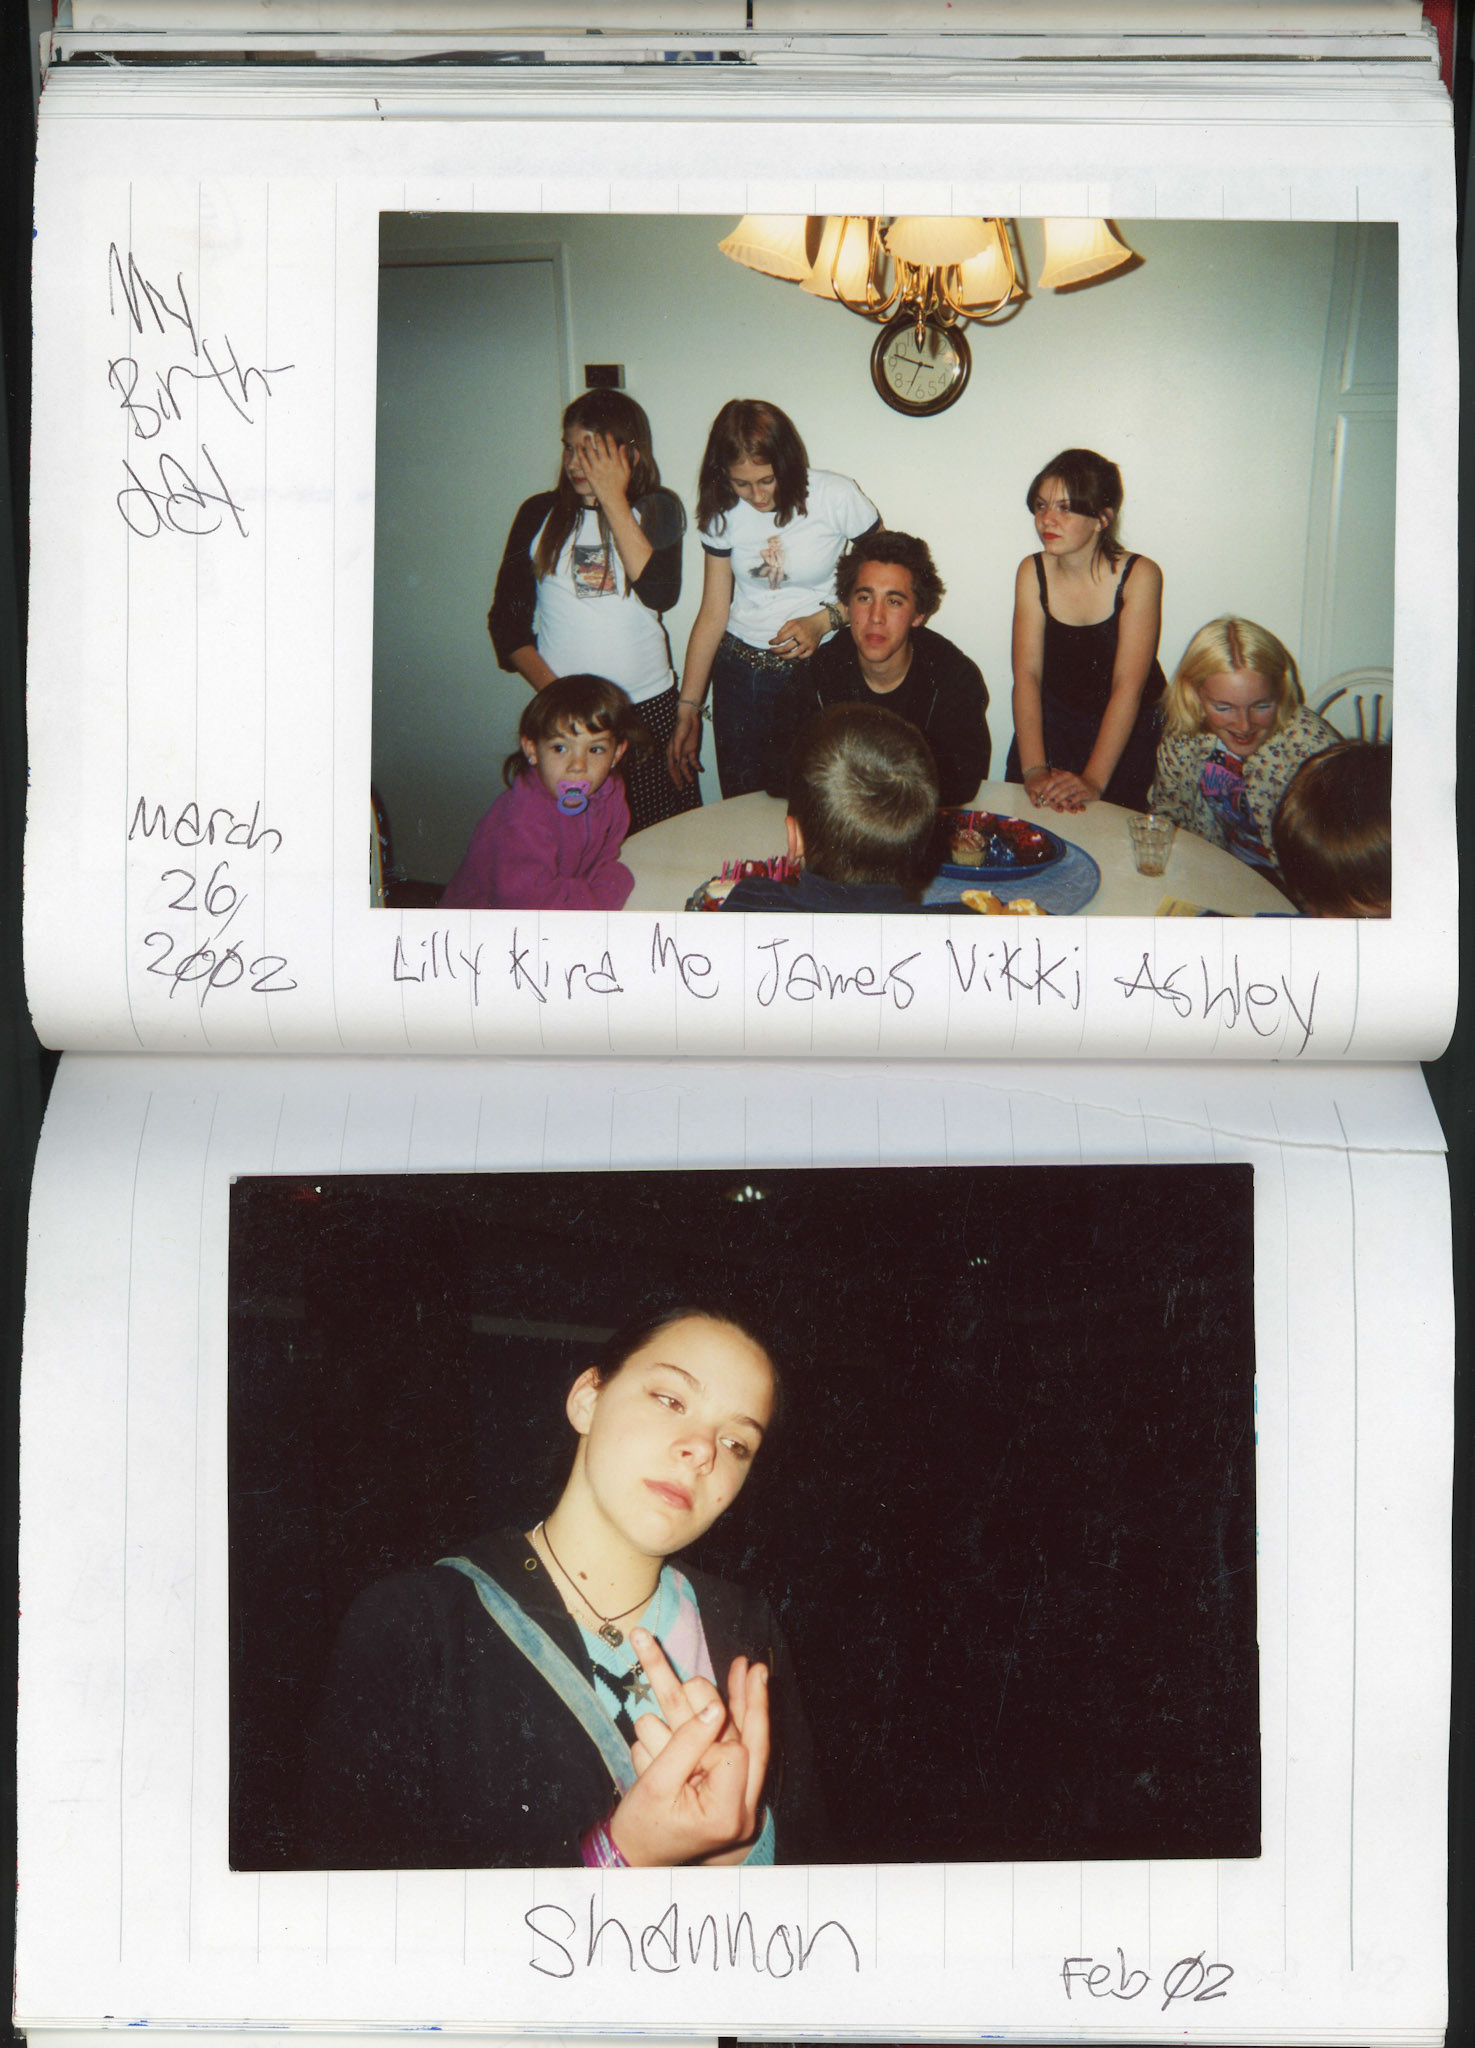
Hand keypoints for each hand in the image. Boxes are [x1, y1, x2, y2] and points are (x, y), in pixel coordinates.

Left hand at [574, 430, 632, 512]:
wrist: (613, 500)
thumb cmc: (621, 486)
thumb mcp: (627, 472)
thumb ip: (625, 458)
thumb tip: (622, 446)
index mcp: (616, 462)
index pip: (612, 446)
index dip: (609, 437)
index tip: (606, 432)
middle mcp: (606, 464)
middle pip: (600, 446)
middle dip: (597, 437)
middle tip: (595, 433)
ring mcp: (597, 469)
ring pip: (590, 451)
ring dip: (587, 442)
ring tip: (586, 437)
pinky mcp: (589, 474)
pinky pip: (583, 461)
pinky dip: (580, 452)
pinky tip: (578, 446)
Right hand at [624, 1629, 767, 1864]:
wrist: (634, 1856)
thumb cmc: (640, 1825)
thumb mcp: (655, 1783)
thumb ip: (686, 1744)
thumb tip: (714, 1707)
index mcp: (727, 1814)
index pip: (734, 1753)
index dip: (708, 1735)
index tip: (680, 1736)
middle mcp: (743, 1810)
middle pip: (755, 1744)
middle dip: (750, 1703)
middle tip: (752, 1665)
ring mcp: (741, 1803)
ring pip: (750, 1743)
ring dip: (744, 1707)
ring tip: (748, 1668)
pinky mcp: (731, 1793)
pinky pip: (740, 1749)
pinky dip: (736, 1721)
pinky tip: (737, 1693)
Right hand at [667, 701, 704, 787]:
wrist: (689, 718)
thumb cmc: (681, 727)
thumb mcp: (678, 739)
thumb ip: (677, 751)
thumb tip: (676, 762)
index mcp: (671, 752)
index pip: (672, 768)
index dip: (674, 777)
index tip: (678, 785)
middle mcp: (677, 754)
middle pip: (677, 769)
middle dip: (679, 779)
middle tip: (681, 789)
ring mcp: (684, 752)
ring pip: (685, 767)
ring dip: (688, 774)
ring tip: (691, 782)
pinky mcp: (692, 749)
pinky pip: (694, 761)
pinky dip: (696, 766)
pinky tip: (700, 770)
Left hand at [769, 613, 823, 660]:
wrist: (819, 624)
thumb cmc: (804, 623)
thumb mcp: (793, 621)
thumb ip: (783, 629)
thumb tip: (777, 638)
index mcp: (796, 629)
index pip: (782, 638)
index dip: (774, 641)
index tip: (770, 643)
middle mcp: (802, 637)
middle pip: (786, 648)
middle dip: (777, 651)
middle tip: (772, 650)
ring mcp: (808, 644)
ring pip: (794, 654)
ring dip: (785, 656)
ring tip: (780, 656)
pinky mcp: (813, 648)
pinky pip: (803, 656)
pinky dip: (798, 657)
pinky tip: (794, 655)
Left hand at [1023, 767, 1096, 812]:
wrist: (1094, 784)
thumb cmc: (1077, 783)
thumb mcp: (1068, 778)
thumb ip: (1059, 775)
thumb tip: (1051, 771)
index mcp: (1067, 775)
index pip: (1054, 781)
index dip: (1046, 788)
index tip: (1041, 796)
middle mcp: (1073, 779)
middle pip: (1059, 787)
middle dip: (1050, 795)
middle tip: (1044, 802)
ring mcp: (1080, 785)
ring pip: (1067, 791)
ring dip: (1059, 798)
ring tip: (1053, 803)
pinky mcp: (1086, 792)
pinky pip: (1078, 796)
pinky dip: (1073, 800)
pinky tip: (1067, 804)